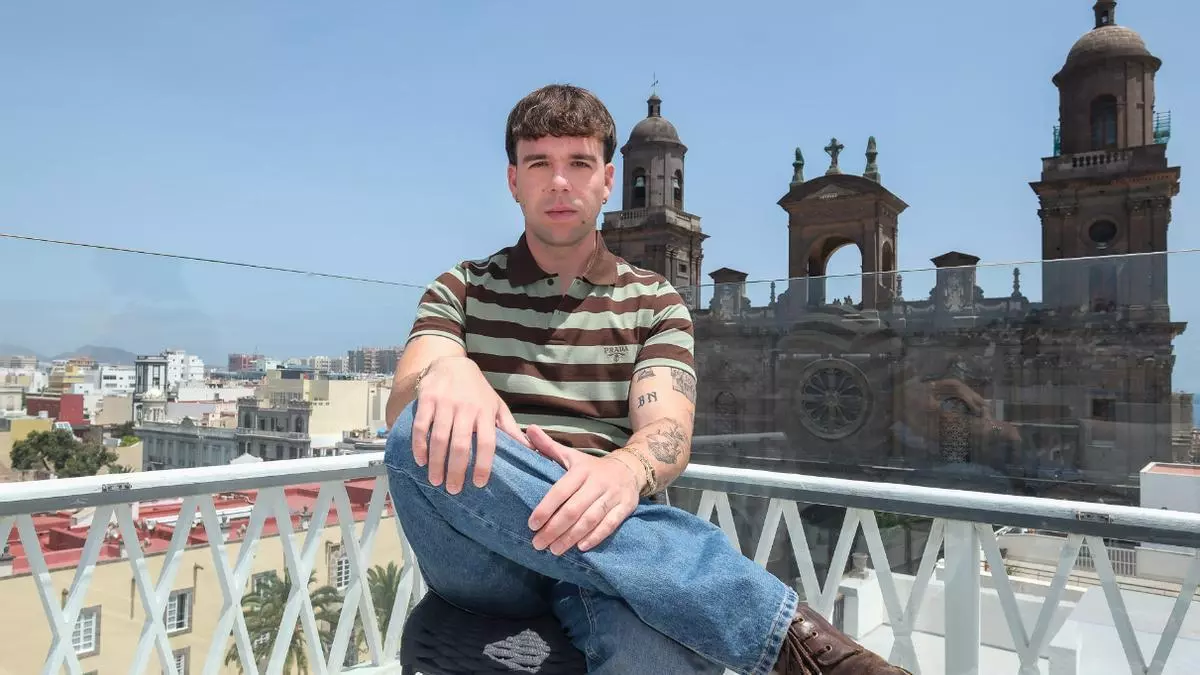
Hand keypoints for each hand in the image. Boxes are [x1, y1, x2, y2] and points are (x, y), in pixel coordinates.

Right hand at [411, 356, 529, 493]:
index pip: (487, 442)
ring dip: (436, 463)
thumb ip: (510, 428)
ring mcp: (445, 403)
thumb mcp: (497, 406)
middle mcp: (466, 407)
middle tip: (453, 489)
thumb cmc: (478, 391)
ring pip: (439, 438)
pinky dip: (419, 445)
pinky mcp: (427, 399)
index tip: (478, 484)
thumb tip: (528, 450)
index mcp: (485, 412)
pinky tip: (420, 460)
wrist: (452, 363)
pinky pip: (421, 426)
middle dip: (456, 470)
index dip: (482, 464)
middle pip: (460, 444)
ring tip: (435, 481)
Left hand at [526, 425, 640, 554]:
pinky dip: (595, 537)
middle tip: (538, 544)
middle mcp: (597, 482)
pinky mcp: (626, 507)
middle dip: (554, 529)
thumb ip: (549, 446)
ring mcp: (613, 496)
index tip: (531, 524)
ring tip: (554, 550)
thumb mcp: (571, 455)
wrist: (630, 468)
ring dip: (571, 537)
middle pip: (574, 509)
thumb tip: (529, 430)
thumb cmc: (592, 467)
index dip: (546, 508)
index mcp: (581, 470)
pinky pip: (610, 525)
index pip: (560, 491)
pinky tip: (581, 548)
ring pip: (590, 519)